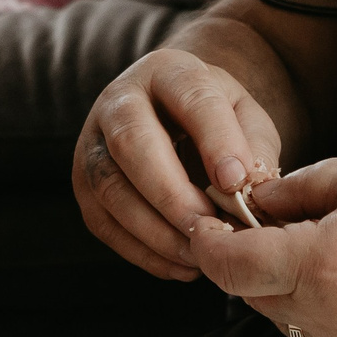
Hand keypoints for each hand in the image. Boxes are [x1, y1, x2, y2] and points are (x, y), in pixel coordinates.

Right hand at [73, 49, 283, 278]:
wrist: (172, 117)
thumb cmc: (216, 121)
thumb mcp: (246, 117)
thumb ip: (253, 146)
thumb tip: (249, 188)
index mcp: (168, 71)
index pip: (190, 98)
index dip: (215, 140)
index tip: (237, 182)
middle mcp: (119, 101)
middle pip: (132, 142)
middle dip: (171, 192)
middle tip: (209, 227)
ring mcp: (92, 143)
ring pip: (110, 187)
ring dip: (155, 230)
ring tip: (199, 253)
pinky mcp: (83, 184)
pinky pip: (103, 223)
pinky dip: (142, 252)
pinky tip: (180, 265)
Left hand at [187, 145, 336, 336]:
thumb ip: (303, 186)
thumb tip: (259, 198)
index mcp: (324, 260)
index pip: (230, 263)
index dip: (207, 237)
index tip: (205, 213)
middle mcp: (327, 310)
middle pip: (244, 290)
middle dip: (235, 252)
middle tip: (247, 210)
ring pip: (272, 308)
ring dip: (268, 273)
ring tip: (296, 228)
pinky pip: (307, 319)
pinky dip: (299, 289)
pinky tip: (329, 253)